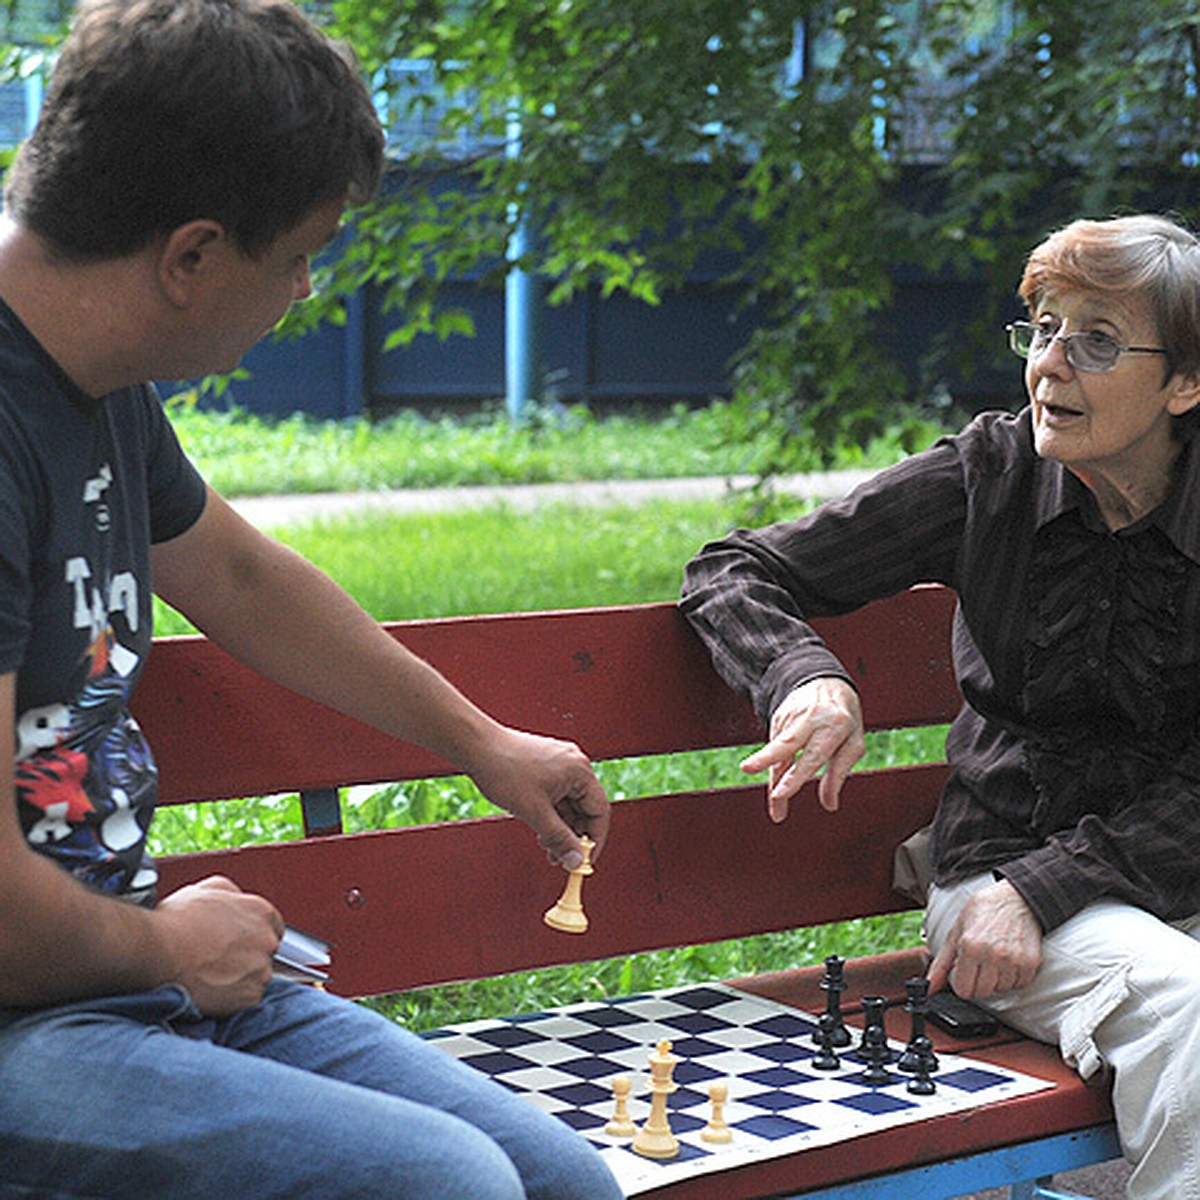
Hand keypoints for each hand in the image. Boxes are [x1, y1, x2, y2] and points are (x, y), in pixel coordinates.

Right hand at [155, 875, 283, 1015]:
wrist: (157, 951)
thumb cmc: (175, 922)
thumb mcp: (207, 889)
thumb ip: (231, 892)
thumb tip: (234, 897)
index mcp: (260, 911)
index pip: (273, 925)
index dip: (254, 934)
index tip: (240, 942)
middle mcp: (266, 939)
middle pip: (266, 951)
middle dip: (248, 955)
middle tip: (220, 959)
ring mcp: (260, 968)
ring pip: (258, 975)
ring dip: (241, 977)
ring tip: (212, 974)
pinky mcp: (250, 995)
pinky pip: (248, 998)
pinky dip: (233, 998)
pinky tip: (212, 989)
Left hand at [469, 726, 610, 868]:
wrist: (476, 746)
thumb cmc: (504, 770)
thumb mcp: (534, 812)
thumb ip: (559, 838)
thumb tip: (576, 861)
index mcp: (579, 771)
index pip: (599, 811)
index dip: (594, 839)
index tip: (584, 860)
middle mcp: (574, 764)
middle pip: (584, 808)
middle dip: (573, 835)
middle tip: (561, 857)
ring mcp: (559, 764)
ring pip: (569, 803)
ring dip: (560, 827)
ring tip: (546, 845)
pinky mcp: (545, 766)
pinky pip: (557, 795)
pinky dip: (551, 813)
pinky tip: (539, 828)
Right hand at [740, 677, 864, 821]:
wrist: (825, 681)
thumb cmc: (844, 719)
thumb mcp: (854, 743)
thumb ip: (840, 773)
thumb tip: (829, 805)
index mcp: (834, 726)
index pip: (812, 755)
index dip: (795, 776)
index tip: (780, 794)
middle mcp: (810, 718)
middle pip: (785, 742)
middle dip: (765, 758)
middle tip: (747, 770)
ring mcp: (791, 715)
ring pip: (776, 750)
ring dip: (773, 780)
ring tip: (776, 808)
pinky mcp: (778, 717)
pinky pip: (774, 746)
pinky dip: (774, 767)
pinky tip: (779, 784)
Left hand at [927, 879, 1041, 999]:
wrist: (1015, 899)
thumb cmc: (982, 912)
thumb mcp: (956, 932)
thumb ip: (941, 963)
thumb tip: (929, 988)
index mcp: (970, 946)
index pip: (963, 990)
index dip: (961, 983)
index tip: (963, 973)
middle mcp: (992, 955)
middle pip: (982, 993)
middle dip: (977, 982)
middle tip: (979, 963)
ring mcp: (1013, 960)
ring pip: (1001, 990)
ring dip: (996, 980)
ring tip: (995, 958)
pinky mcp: (1030, 963)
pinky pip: (1019, 985)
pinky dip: (1013, 978)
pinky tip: (1009, 960)